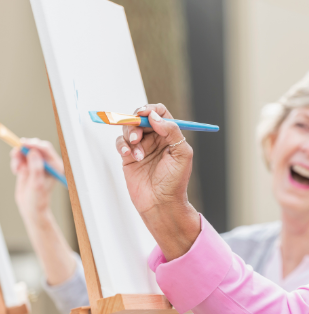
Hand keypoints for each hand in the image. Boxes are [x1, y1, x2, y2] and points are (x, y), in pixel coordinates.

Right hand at [10, 138, 63, 225]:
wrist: (30, 207)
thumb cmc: (38, 198)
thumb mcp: (37, 183)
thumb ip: (36, 167)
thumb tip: (33, 152)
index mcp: (55, 166)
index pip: (46, 149)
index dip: (34, 144)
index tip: (23, 144)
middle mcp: (48, 163)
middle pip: (35, 147)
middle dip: (24, 149)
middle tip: (15, 155)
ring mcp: (37, 163)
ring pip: (26, 151)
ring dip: (18, 156)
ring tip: (16, 169)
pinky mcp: (28, 165)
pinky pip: (20, 157)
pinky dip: (16, 161)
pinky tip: (16, 171)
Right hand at [116, 104, 199, 259]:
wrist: (161, 204)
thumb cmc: (175, 182)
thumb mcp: (182, 154)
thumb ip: (172, 131)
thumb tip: (155, 116)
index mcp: (170, 136)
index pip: (160, 113)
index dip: (151, 110)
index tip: (145, 114)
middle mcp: (155, 139)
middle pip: (141, 118)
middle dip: (137, 122)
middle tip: (138, 132)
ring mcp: (141, 147)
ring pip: (129, 129)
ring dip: (131, 135)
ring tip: (137, 151)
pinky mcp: (129, 157)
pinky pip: (121, 143)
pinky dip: (123, 146)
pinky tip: (130, 155)